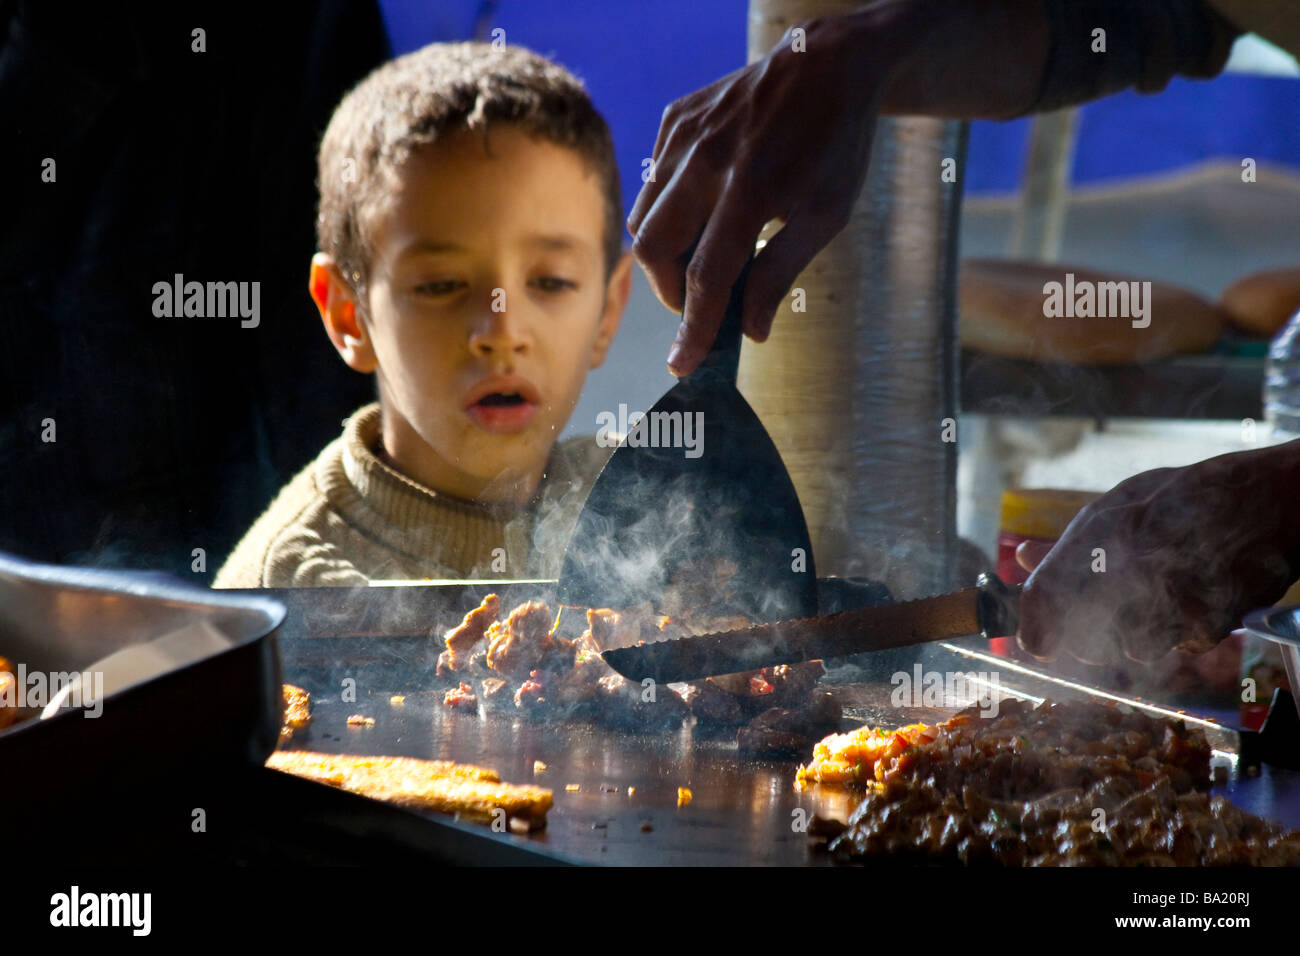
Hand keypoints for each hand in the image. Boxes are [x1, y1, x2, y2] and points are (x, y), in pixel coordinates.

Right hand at [628, 9, 908, 375]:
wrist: (829, 64)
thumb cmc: (835, 145)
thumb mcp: (825, 215)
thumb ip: (780, 273)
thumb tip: (750, 331)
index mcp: (751, 188)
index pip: (707, 276)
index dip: (694, 327)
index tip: (683, 364)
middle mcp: (707, 159)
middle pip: (655, 250)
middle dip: (673, 291)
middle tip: (703, 300)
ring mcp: (685, 135)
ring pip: (643, 218)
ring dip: (664, 255)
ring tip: (702, 258)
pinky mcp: (675, 119)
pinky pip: (652, 182)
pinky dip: (667, 210)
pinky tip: (702, 210)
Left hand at [1013, 442, 1299, 665]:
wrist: (1268, 500)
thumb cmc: (1185, 499)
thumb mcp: (1118, 506)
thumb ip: (1067, 543)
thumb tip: (1021, 558)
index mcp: (1096, 534)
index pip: (1041, 603)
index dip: (1034, 632)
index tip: (1037, 643)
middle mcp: (1126, 568)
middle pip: (1084, 644)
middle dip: (1088, 641)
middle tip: (1108, 619)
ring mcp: (1166, 600)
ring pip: (1132, 650)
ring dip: (1140, 637)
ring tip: (1159, 600)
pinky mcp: (1206, 623)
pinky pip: (1180, 648)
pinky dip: (1184, 634)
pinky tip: (1194, 601)